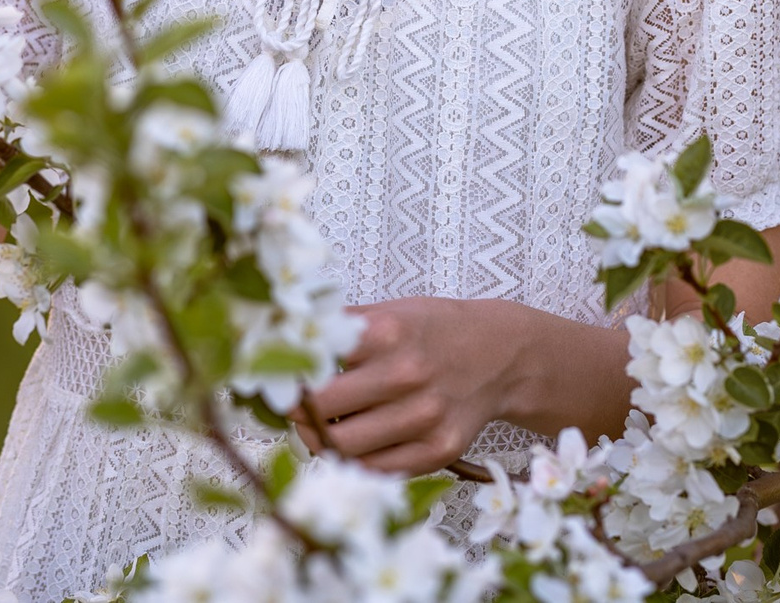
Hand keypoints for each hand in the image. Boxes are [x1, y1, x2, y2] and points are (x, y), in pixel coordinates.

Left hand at [300, 297, 538, 474]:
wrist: (502, 356)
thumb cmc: (435, 330)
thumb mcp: (390, 310)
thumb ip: (339, 325)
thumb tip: (279, 338)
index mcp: (388, 333)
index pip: (314, 362)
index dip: (288, 372)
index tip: (277, 375)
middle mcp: (407, 375)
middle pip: (321, 410)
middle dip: (296, 410)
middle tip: (291, 405)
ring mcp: (425, 418)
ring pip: (342, 447)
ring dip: (318, 439)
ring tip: (318, 426)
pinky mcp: (439, 450)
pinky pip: (375, 469)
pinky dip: (353, 460)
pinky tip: (350, 442)